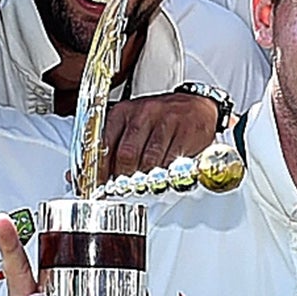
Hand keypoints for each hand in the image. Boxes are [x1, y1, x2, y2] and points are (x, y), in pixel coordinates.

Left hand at [102, 92, 220, 176]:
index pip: (106, 144)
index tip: (102, 183)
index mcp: (124, 112)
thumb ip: (115, 146)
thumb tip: (98, 173)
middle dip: (124, 176)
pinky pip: (170, 161)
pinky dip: (165, 173)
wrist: (198, 108)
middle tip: (125, 187)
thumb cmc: (162, 120)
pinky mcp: (185, 132)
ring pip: (149, 160)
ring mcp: (165, 121)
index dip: (103, 169)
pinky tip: (162, 175)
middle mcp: (143, 113)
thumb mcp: (134, 125)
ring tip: (144, 184)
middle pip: (127, 154)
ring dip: (145, 177)